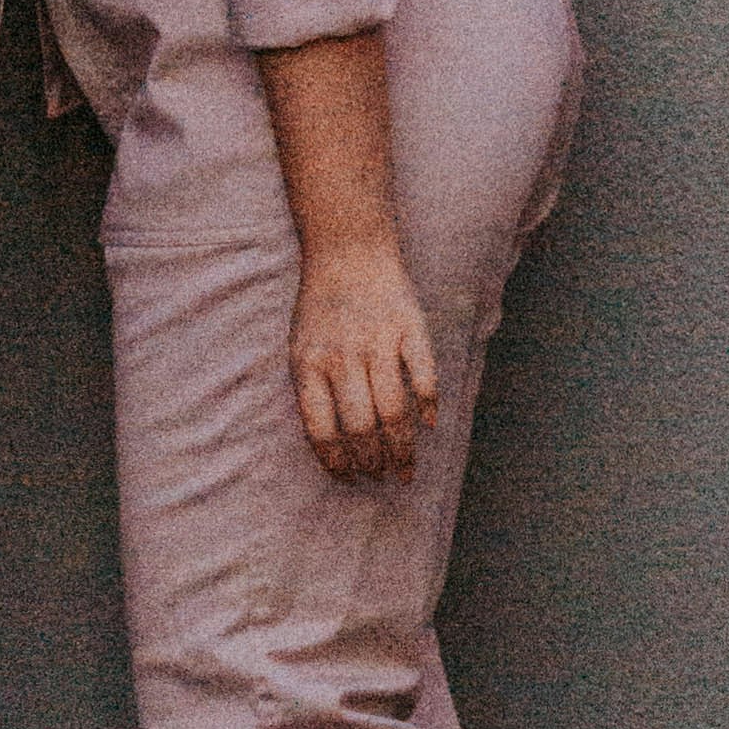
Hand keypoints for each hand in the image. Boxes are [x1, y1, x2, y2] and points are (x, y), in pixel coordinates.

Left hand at [290, 236, 439, 479]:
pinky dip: (429, 404)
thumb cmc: (320, 307)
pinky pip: (424, 374)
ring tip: (405, 470)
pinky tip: (429, 425)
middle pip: (362, 427)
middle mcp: (343, 357)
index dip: (336, 463)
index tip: (347, 479)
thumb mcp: (299, 346)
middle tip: (382, 478)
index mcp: (309, 364)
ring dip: (402, 449)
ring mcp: (378, 342)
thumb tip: (331, 446)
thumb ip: (311, 390)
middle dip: (373, 463)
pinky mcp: (410, 327)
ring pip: (395, 411)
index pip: (322, 429)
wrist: (347, 250)